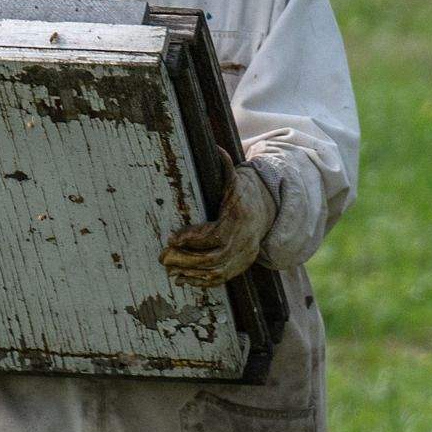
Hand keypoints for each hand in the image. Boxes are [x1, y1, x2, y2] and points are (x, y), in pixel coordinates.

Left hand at [161, 162, 274, 287]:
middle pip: (212, 258)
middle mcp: (243, 241)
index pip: (214, 234)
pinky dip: (201, 282)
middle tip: (163, 257)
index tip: (172, 237)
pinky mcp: (241, 266)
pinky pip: (221, 280)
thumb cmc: (244, 194)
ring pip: (215, 272)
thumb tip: (216, 148)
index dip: (192, 238)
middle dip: (185, 259)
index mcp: (238, 219)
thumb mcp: (237, 179)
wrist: (268, 211)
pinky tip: (183, 280)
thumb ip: (226, 167)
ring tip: (170, 269)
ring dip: (190, 273)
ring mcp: (243, 256)